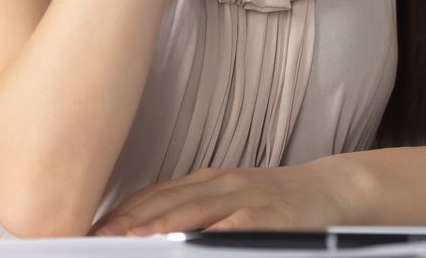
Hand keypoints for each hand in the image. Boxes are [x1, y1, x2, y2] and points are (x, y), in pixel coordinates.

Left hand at [87, 160, 362, 234]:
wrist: (331, 189)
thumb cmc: (277, 201)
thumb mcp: (231, 199)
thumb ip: (195, 211)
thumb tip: (148, 231)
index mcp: (207, 181)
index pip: (155, 193)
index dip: (123, 210)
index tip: (94, 227)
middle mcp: (221, 184)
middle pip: (167, 201)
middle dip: (129, 219)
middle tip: (99, 235)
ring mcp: (246, 197)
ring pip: (195, 210)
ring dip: (160, 225)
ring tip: (131, 238)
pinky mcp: (270, 215)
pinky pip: (237, 226)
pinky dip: (213, 234)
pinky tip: (193, 244)